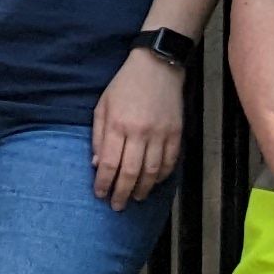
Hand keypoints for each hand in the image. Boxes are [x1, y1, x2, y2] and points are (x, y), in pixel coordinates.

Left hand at [91, 47, 186, 209]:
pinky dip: (162, 176)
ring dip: (143, 189)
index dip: (104, 183)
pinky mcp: (176, 132)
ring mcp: (161, 133)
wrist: (157, 66)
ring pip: (152, 171)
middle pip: (131, 172)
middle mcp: (140, 132)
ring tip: (135, 197)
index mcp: (118, 125)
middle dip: (122, 193)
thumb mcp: (103, 106)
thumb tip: (97, 164)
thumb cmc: (124, 86)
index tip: (100, 194)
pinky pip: (170, 162)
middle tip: (117, 206)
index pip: (110, 164)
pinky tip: (154, 182)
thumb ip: (99, 136)